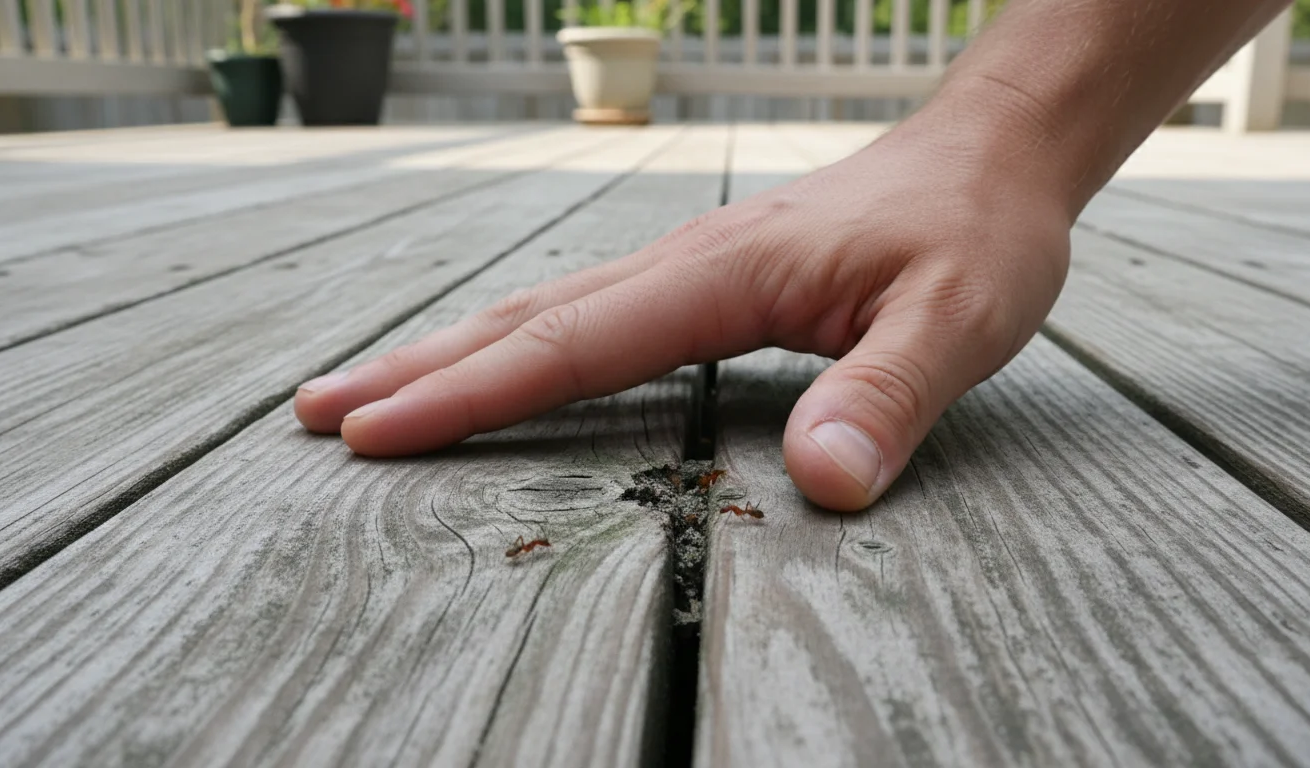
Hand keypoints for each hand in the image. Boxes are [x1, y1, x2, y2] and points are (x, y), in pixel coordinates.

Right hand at [294, 103, 1072, 511]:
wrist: (990, 154)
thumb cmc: (976, 232)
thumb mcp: (960, 318)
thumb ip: (889, 395)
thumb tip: (823, 483)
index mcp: (724, 273)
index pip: (571, 343)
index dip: (470, 394)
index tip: (377, 432)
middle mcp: (685, 260)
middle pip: (525, 318)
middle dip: (420, 369)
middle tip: (319, 412)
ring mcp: (689, 261)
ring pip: (544, 308)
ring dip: (451, 350)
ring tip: (371, 387)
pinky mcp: (704, 273)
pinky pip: (586, 309)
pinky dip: (516, 339)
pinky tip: (496, 356)